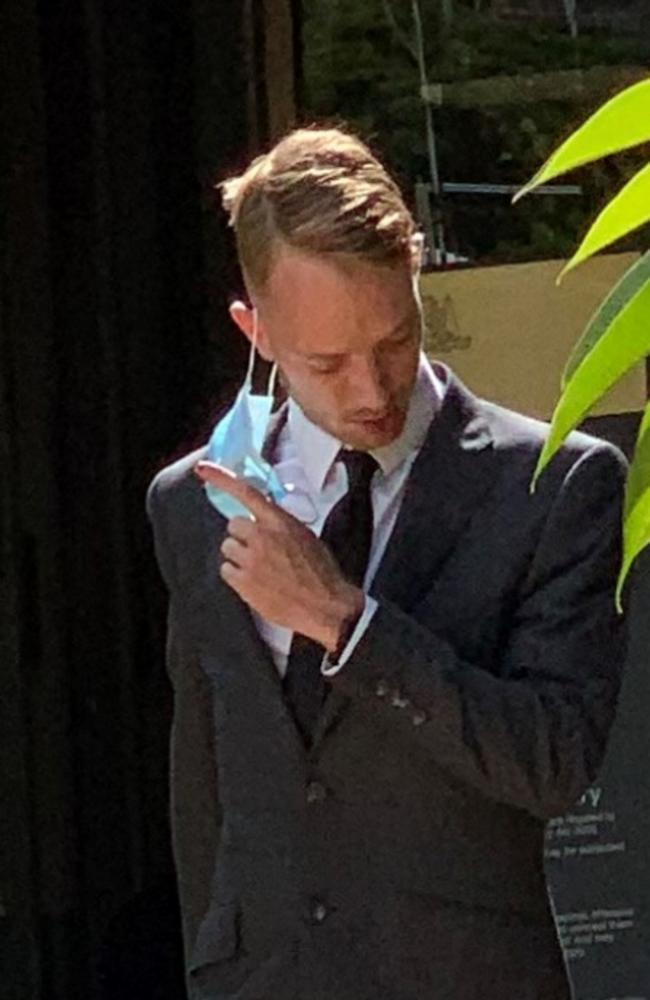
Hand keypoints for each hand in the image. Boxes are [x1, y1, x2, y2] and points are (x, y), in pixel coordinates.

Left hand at [194, 461, 363, 650]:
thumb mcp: (305, 536)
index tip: (202, 469)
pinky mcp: (243, 583)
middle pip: (233, 526)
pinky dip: (236, 576)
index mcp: (280, 522)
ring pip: (228, 549)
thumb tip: (264, 521)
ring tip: (260, 569)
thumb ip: (280, 525)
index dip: (221, 479)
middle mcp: (262, 537)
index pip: (246, 492)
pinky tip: (255, 582)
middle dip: (243, 536)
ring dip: (239, 556)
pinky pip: (226, 571)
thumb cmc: (321, 571)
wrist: (325, 606)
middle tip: (259, 550)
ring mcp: (250, 560)